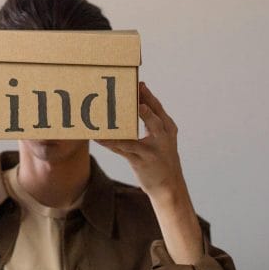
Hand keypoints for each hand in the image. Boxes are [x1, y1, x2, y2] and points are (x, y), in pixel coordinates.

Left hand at [101, 82, 202, 263]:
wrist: (169, 187)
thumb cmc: (162, 157)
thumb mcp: (163, 137)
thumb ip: (152, 119)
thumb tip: (140, 97)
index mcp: (168, 128)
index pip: (157, 107)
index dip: (147, 94)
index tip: (137, 82)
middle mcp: (163, 137)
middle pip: (151, 117)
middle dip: (140, 104)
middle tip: (129, 92)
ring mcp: (152, 150)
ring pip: (133, 135)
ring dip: (119, 125)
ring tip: (105, 116)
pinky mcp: (141, 161)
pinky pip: (122, 150)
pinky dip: (109, 143)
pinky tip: (98, 137)